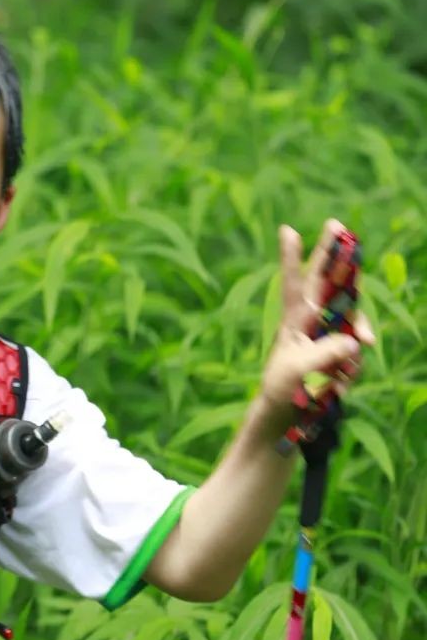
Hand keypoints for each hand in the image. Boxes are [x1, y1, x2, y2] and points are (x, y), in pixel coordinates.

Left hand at [259, 218, 373, 421]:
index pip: (293, 283)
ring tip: (336, 376)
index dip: (292, 257)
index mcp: (294, 318)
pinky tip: (337, 385)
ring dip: (352, 348)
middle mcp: (313, 320)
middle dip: (335, 255)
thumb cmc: (281, 388)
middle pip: (330, 282)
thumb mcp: (296, 370)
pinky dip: (352, 369)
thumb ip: (323, 352)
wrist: (286, 416)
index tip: (287, 229)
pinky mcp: (342, 352)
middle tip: (336, 223)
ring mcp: (330, 334)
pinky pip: (358, 353)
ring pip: (354, 324)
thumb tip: (355, 340)